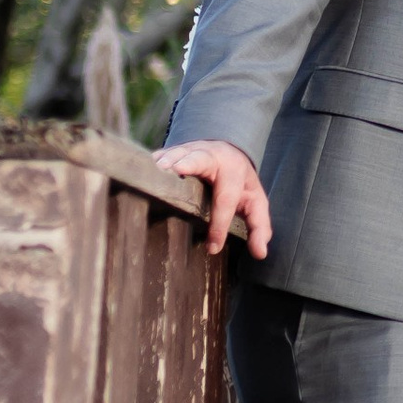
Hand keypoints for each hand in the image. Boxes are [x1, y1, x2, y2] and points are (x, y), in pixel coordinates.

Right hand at [158, 138, 271, 259]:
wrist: (229, 153)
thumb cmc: (240, 185)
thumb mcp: (256, 204)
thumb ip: (259, 228)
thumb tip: (260, 253)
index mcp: (234, 172)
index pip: (226, 199)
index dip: (219, 224)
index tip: (212, 247)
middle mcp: (212, 156)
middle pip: (201, 158)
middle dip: (189, 163)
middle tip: (176, 170)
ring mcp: (192, 150)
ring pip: (178, 153)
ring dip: (166, 161)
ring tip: (156, 169)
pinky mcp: (175, 150)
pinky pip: (161, 155)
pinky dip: (151, 162)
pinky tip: (141, 169)